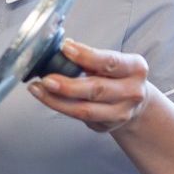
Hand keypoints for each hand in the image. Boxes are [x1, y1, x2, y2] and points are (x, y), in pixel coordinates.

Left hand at [28, 39, 150, 132]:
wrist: (134, 103)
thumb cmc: (116, 76)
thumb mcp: (111, 61)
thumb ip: (90, 57)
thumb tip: (63, 47)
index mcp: (135, 68)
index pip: (109, 62)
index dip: (86, 56)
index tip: (65, 49)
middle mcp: (132, 92)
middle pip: (97, 89)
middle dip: (68, 85)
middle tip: (46, 79)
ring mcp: (121, 113)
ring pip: (86, 109)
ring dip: (57, 100)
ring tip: (38, 89)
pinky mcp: (107, 126)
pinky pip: (79, 118)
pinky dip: (60, 107)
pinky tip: (47, 98)